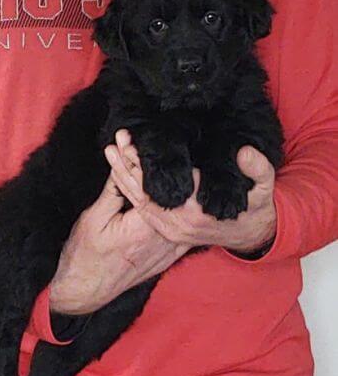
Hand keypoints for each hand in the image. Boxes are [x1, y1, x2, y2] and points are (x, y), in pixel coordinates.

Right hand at [49, 175, 190, 315]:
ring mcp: (166, 253)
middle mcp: (160, 241)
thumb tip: (123, 165)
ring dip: (180, 203)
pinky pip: (183, 238)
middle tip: (163, 166)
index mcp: (143, 228)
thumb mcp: (94, 217)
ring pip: (182, 221)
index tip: (144, 156)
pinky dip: (181, 223)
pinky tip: (179, 210)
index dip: (149, 170)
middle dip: (167, 183)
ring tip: (177, 184)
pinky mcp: (167, 261)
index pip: (157, 191)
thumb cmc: (84, 255)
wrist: (84, 289)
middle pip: (174, 204)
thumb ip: (114, 190)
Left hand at [106, 130, 276, 253]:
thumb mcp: (264, 186)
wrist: (251, 233)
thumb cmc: (256, 205)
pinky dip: (131, 193)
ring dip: (124, 178)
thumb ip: (257, 169)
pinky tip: (120, 174)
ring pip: (140, 203)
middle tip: (116, 142)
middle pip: (146, 194)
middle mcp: (181, 224)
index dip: (145, 165)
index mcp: (198, 211)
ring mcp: (173, 230)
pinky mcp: (169, 232)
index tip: (132, 144)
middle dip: (128, 167)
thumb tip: (244, 153)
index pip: (164, 184)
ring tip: (111, 152)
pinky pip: (144, 211)